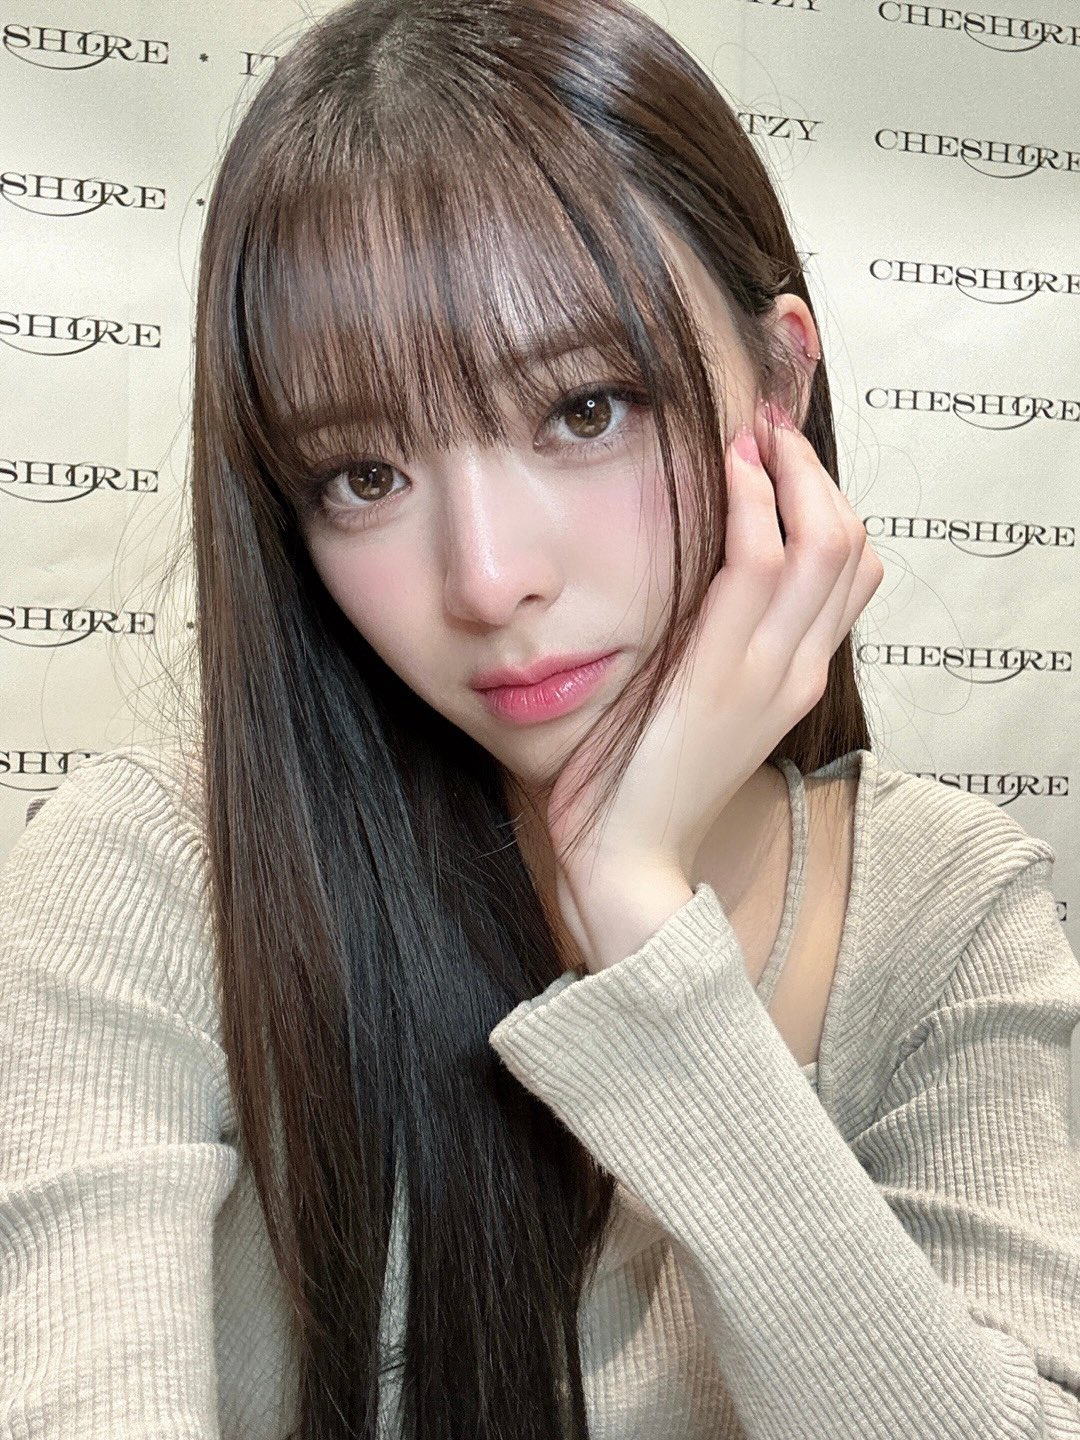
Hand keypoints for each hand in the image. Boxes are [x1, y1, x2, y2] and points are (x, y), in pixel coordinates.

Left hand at [547, 397, 884, 958]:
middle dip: (815, 474)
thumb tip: (686, 587)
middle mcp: (799, 669)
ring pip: (824, 542)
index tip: (777, 460)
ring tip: (750, 437)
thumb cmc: (641, 784)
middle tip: (767, 432)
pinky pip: (759, 563)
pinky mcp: (725, 673)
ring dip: (790, 473)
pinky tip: (725, 473)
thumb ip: (708, 650)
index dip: (824, 503)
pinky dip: (751, 503)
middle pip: (853, 546)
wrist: (629, 862)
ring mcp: (771, 671)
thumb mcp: (692, 706)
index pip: (849, 573)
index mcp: (793, 678)